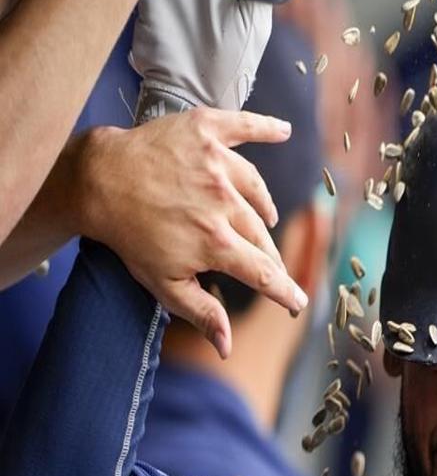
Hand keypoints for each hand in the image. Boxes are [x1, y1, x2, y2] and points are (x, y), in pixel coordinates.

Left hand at [75, 109, 307, 357]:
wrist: (98, 183)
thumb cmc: (128, 237)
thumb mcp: (161, 284)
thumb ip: (200, 312)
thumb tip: (227, 347)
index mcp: (217, 243)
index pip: (264, 272)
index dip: (284, 291)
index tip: (298, 303)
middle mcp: (225, 203)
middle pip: (262, 233)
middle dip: (269, 254)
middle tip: (272, 266)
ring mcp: (218, 164)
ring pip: (256, 189)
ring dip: (264, 208)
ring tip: (267, 219)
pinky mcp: (207, 132)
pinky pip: (245, 128)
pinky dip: (267, 128)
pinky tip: (284, 131)